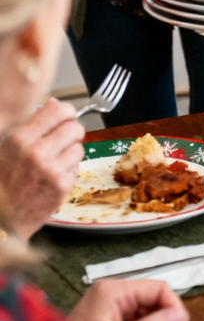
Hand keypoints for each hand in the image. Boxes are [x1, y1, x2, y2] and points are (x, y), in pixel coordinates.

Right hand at [0, 100, 83, 238]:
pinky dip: (69, 169)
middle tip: (63, 138)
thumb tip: (53, 103)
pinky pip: (77, 167)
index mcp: (20, 139)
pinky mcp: (61, 187)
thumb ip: (29, 123)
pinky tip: (54, 175)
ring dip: (71, 151)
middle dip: (72, 131)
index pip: (57, 110)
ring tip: (55, 159)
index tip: (66, 115)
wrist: (2, 217)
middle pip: (74, 127)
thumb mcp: (6, 145)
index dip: (66, 111)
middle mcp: (36, 153)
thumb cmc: (3, 180)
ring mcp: (51, 170)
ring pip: (79, 147)